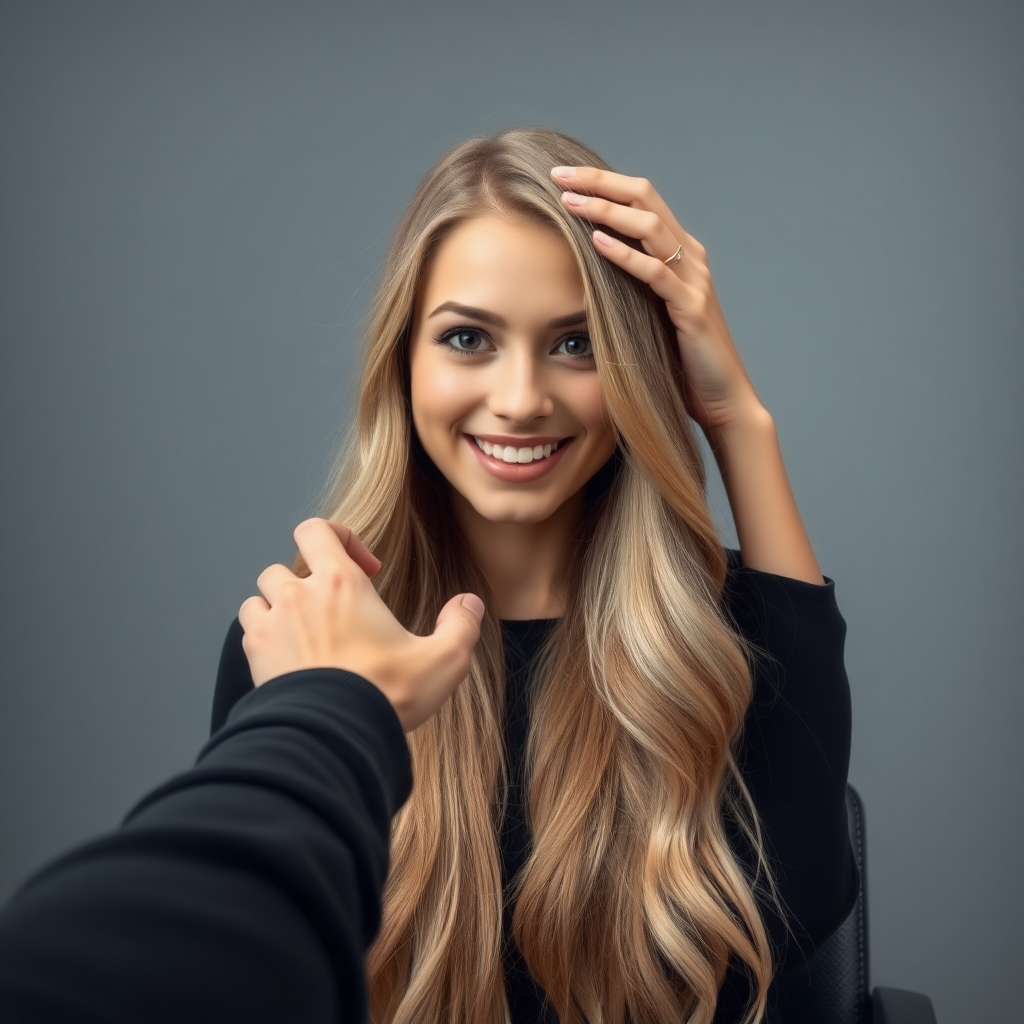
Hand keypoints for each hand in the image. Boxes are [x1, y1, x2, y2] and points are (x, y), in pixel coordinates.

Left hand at [237, 518, 485, 731]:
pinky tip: (289, 658)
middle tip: (334, 608)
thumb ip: (461, 626)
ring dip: (278, 607)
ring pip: (260, 597)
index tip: (364, 568)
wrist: (334, 739)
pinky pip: (248, 631)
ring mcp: (271, 627)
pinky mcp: (254, 659)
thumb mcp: (443, 661)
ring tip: (306, 632)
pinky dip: (264, 636)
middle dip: (307, 581)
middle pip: (283, 565)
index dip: (338, 538)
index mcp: (340, 583)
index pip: (316, 530)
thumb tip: (469, 603)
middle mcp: (299, 596)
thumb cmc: (386, 695)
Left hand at [551, 164, 766, 433]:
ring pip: (650, 228)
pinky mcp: (691, 309)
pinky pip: (656, 273)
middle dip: (599, 182)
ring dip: (606, 210)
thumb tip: (585, 270)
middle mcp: (690, 258)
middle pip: (644, 199)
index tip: (562, 175)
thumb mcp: (650, 313)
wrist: (722, 398)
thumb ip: (630, 287)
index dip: (603, 182)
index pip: (641, 200)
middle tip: (559, 173)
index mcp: (679, 254)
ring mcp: (693, 280)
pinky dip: (625, 255)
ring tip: (570, 200)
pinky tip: (596, 242)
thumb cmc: (682, 361)